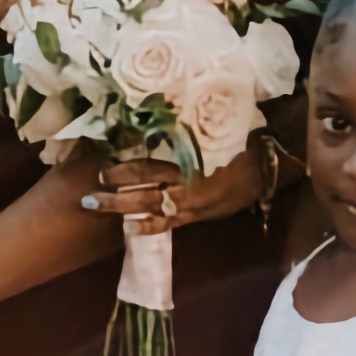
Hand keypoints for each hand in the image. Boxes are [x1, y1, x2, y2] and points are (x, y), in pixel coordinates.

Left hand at [80, 152, 264, 236]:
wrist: (265, 168)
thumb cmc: (236, 145)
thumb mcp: (210, 136)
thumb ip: (182, 137)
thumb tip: (150, 125)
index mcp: (188, 162)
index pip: (149, 168)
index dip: (124, 170)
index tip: (102, 169)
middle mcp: (186, 184)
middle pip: (144, 190)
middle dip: (115, 195)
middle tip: (90, 195)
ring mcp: (191, 203)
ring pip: (151, 208)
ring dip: (124, 209)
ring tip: (99, 208)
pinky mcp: (197, 216)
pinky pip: (169, 224)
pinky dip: (149, 227)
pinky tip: (130, 229)